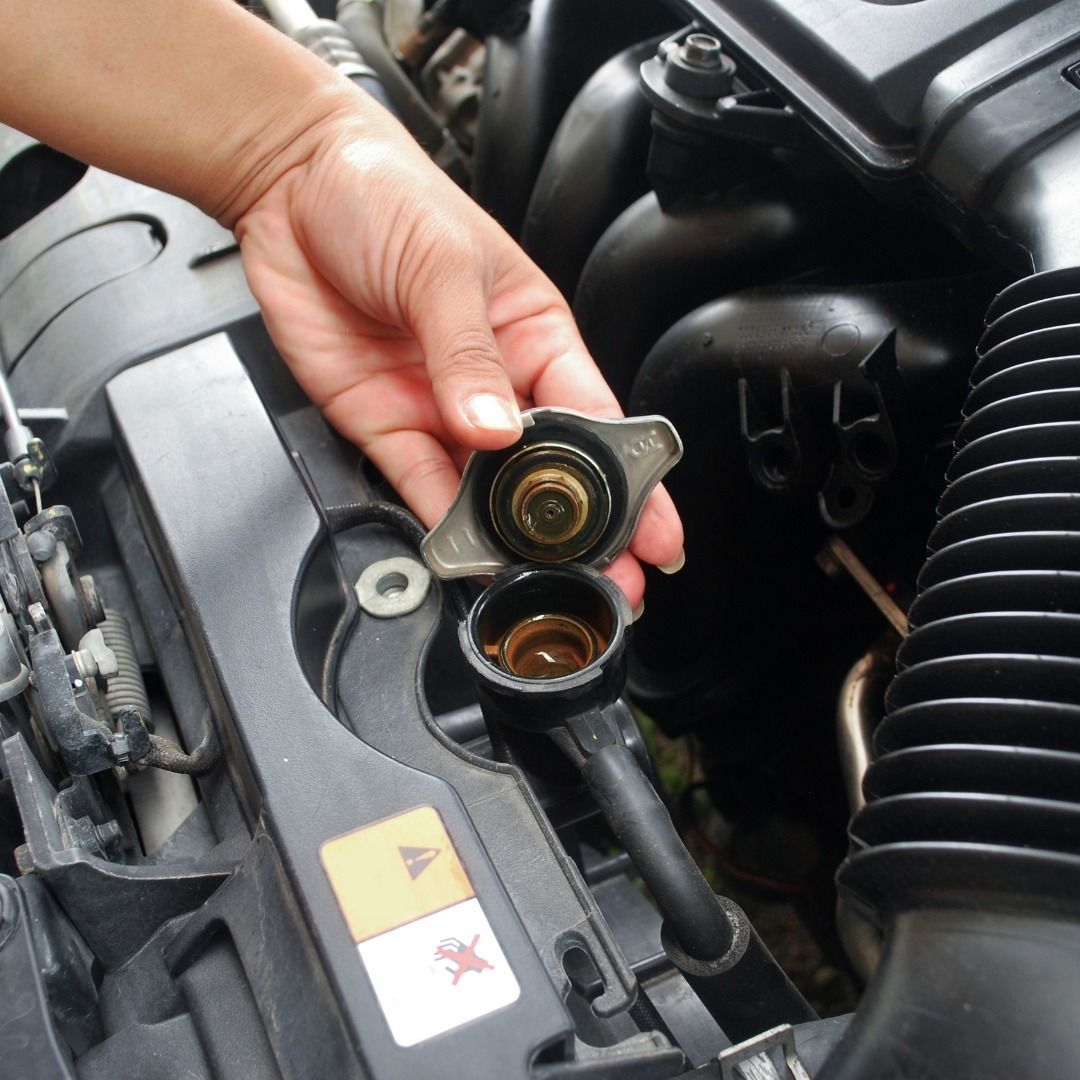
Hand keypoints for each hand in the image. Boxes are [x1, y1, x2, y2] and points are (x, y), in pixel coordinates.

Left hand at [234, 107, 682, 607]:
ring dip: (510, 541)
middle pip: (546, 471)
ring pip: (485, 492)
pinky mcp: (383, 424)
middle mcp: (493, 380)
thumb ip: (467, 354)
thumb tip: (496, 428)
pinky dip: (439, 525)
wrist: (290, 185)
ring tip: (537, 582)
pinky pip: (418, 485)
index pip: (596, 418)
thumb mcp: (444, 265)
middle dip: (580, 531)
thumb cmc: (385, 195)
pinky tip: (464, 554)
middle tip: (609, 582)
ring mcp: (438, 408)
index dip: (632, 478)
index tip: (655, 530)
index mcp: (534, 333)